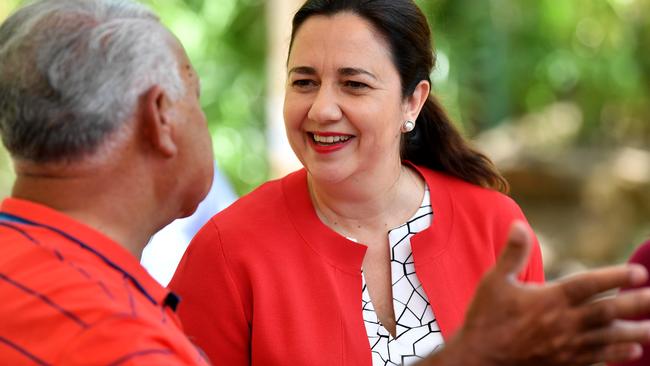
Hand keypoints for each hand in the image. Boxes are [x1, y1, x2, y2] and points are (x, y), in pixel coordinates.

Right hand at [423, 221, 649, 365]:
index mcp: (546, 300)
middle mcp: (561, 324)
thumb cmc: (486, 317)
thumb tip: (519, 225)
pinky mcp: (563, 363)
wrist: (479, 358)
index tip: (640, 273)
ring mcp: (565, 346)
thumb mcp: (494, 281)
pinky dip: (617, 354)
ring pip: (607, 338)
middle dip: (635, 305)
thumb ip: (512, 253)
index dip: (614, 278)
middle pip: (605, 313)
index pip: (586, 286)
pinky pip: (597, 358)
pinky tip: (634, 351)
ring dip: (634, 332)